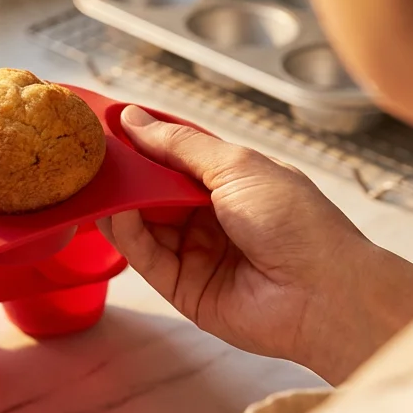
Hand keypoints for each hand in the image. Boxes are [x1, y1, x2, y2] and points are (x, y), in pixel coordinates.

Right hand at [101, 106, 412, 382]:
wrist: (324, 293)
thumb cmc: (296, 221)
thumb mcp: (237, 166)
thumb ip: (180, 146)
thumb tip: (135, 119)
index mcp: (230, 180)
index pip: (174, 155)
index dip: (143, 140)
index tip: (106, 123)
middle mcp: (209, 214)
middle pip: (152, 188)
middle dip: (124, 171)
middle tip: (88, 152)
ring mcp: (194, 251)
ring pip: (142, 222)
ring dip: (120, 200)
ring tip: (96, 179)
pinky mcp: (182, 287)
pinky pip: (144, 256)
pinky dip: (125, 232)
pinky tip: (115, 211)